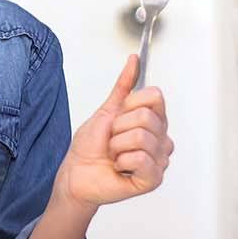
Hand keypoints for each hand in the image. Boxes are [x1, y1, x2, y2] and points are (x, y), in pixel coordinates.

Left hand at [57, 54, 172, 208]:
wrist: (76, 173)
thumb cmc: (90, 146)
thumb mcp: (106, 110)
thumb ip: (123, 85)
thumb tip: (134, 60)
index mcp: (153, 121)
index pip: (155, 96)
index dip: (130, 104)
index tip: (118, 116)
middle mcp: (161, 139)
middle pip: (146, 116)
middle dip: (118, 127)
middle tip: (112, 140)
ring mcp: (159, 159)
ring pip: (141, 137)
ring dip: (117, 146)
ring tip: (114, 154)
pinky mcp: (153, 178)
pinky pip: (141, 159)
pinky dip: (122, 161)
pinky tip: (120, 167)